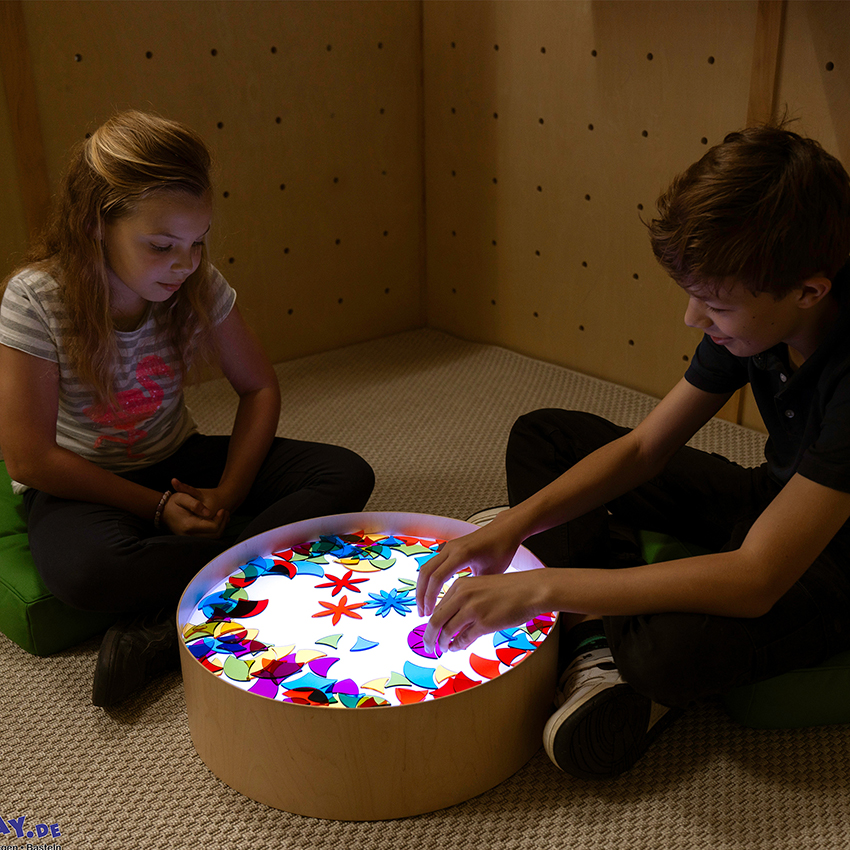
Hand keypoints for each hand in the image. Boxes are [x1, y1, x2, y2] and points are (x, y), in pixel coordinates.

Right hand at [160, 478, 230, 537]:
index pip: (213, 527)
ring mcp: (190, 539)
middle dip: (222, 523)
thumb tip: (208, 512)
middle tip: (225, 511)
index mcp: (188, 525)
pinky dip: (215, 530)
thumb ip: (195, 504)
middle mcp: (189, 535)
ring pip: (213, 538)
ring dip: (221, 527)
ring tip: (222, 515)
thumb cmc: (174, 502)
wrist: (163, 511)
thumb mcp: (182, 497)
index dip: (220, 519)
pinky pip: (209, 538)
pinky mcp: (192, 539)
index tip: (222, 509)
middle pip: (215, 534)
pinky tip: (217, 520)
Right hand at [415, 522, 520, 617]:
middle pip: (425, 572)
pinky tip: (432, 594)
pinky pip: (433, 565)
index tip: (430, 614)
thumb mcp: (491, 574)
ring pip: (426, 568)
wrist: (504, 530)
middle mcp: (450, 548)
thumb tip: (463, 610)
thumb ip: (474, 590)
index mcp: (461, 554)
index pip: (437, 578)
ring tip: (424, 606)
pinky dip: (429, 581)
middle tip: (422, 613)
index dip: (430, 598)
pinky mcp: (449, 548)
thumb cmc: (501, 550)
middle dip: (421, 595)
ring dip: (422, 588)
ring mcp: (448, 547)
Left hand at [422, 570, 550, 654]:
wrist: (531, 590)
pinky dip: (457, 646)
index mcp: (460, 585)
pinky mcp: (484, 622)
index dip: (431, 623)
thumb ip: (464, 602)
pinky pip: (464, 639)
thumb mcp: (480, 588)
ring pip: (447, 632)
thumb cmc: (508, 590)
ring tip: (442, 649)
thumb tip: (450, 624)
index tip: (430, 632)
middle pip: (436, 621)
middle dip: (429, 637)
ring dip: (442, 644)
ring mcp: (472, 609)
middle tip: (427, 647)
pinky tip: (456, 648)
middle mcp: (463, 595)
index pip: (438, 607)